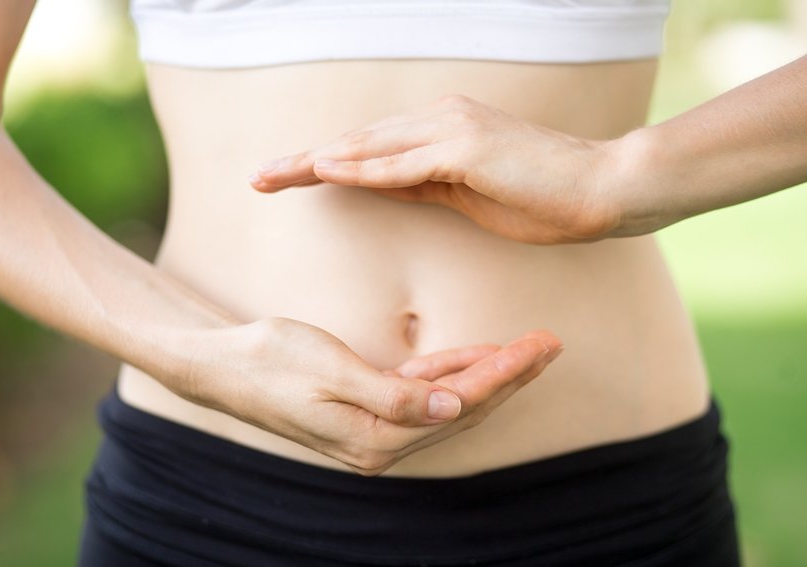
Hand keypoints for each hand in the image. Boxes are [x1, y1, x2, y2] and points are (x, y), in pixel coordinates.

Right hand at [173, 317, 561, 475]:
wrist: (222, 366)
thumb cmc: (271, 361)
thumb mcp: (331, 370)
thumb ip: (394, 394)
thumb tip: (453, 411)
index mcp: (375, 440)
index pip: (457, 407)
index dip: (501, 376)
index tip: (537, 347)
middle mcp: (381, 443)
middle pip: (463, 409)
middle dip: (510, 376)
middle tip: (550, 345)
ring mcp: (375, 428)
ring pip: (448, 400)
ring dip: (487, 373)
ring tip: (527, 349)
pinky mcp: (367, 407)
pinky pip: (421, 391)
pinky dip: (450, 371)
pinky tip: (476, 355)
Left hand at [249, 94, 627, 243]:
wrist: (601, 190)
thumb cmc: (539, 197)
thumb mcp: (466, 195)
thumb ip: (422, 185)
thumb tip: (380, 185)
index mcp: (440, 133)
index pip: (368, 148)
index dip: (323, 163)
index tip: (284, 178)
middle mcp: (440, 121)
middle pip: (358, 142)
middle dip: (304, 161)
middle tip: (258, 177)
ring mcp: (454, 130)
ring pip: (371, 146)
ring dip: (320, 162)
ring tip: (275, 175)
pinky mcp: (468, 149)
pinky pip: (405, 163)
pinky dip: (364, 169)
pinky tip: (327, 173)